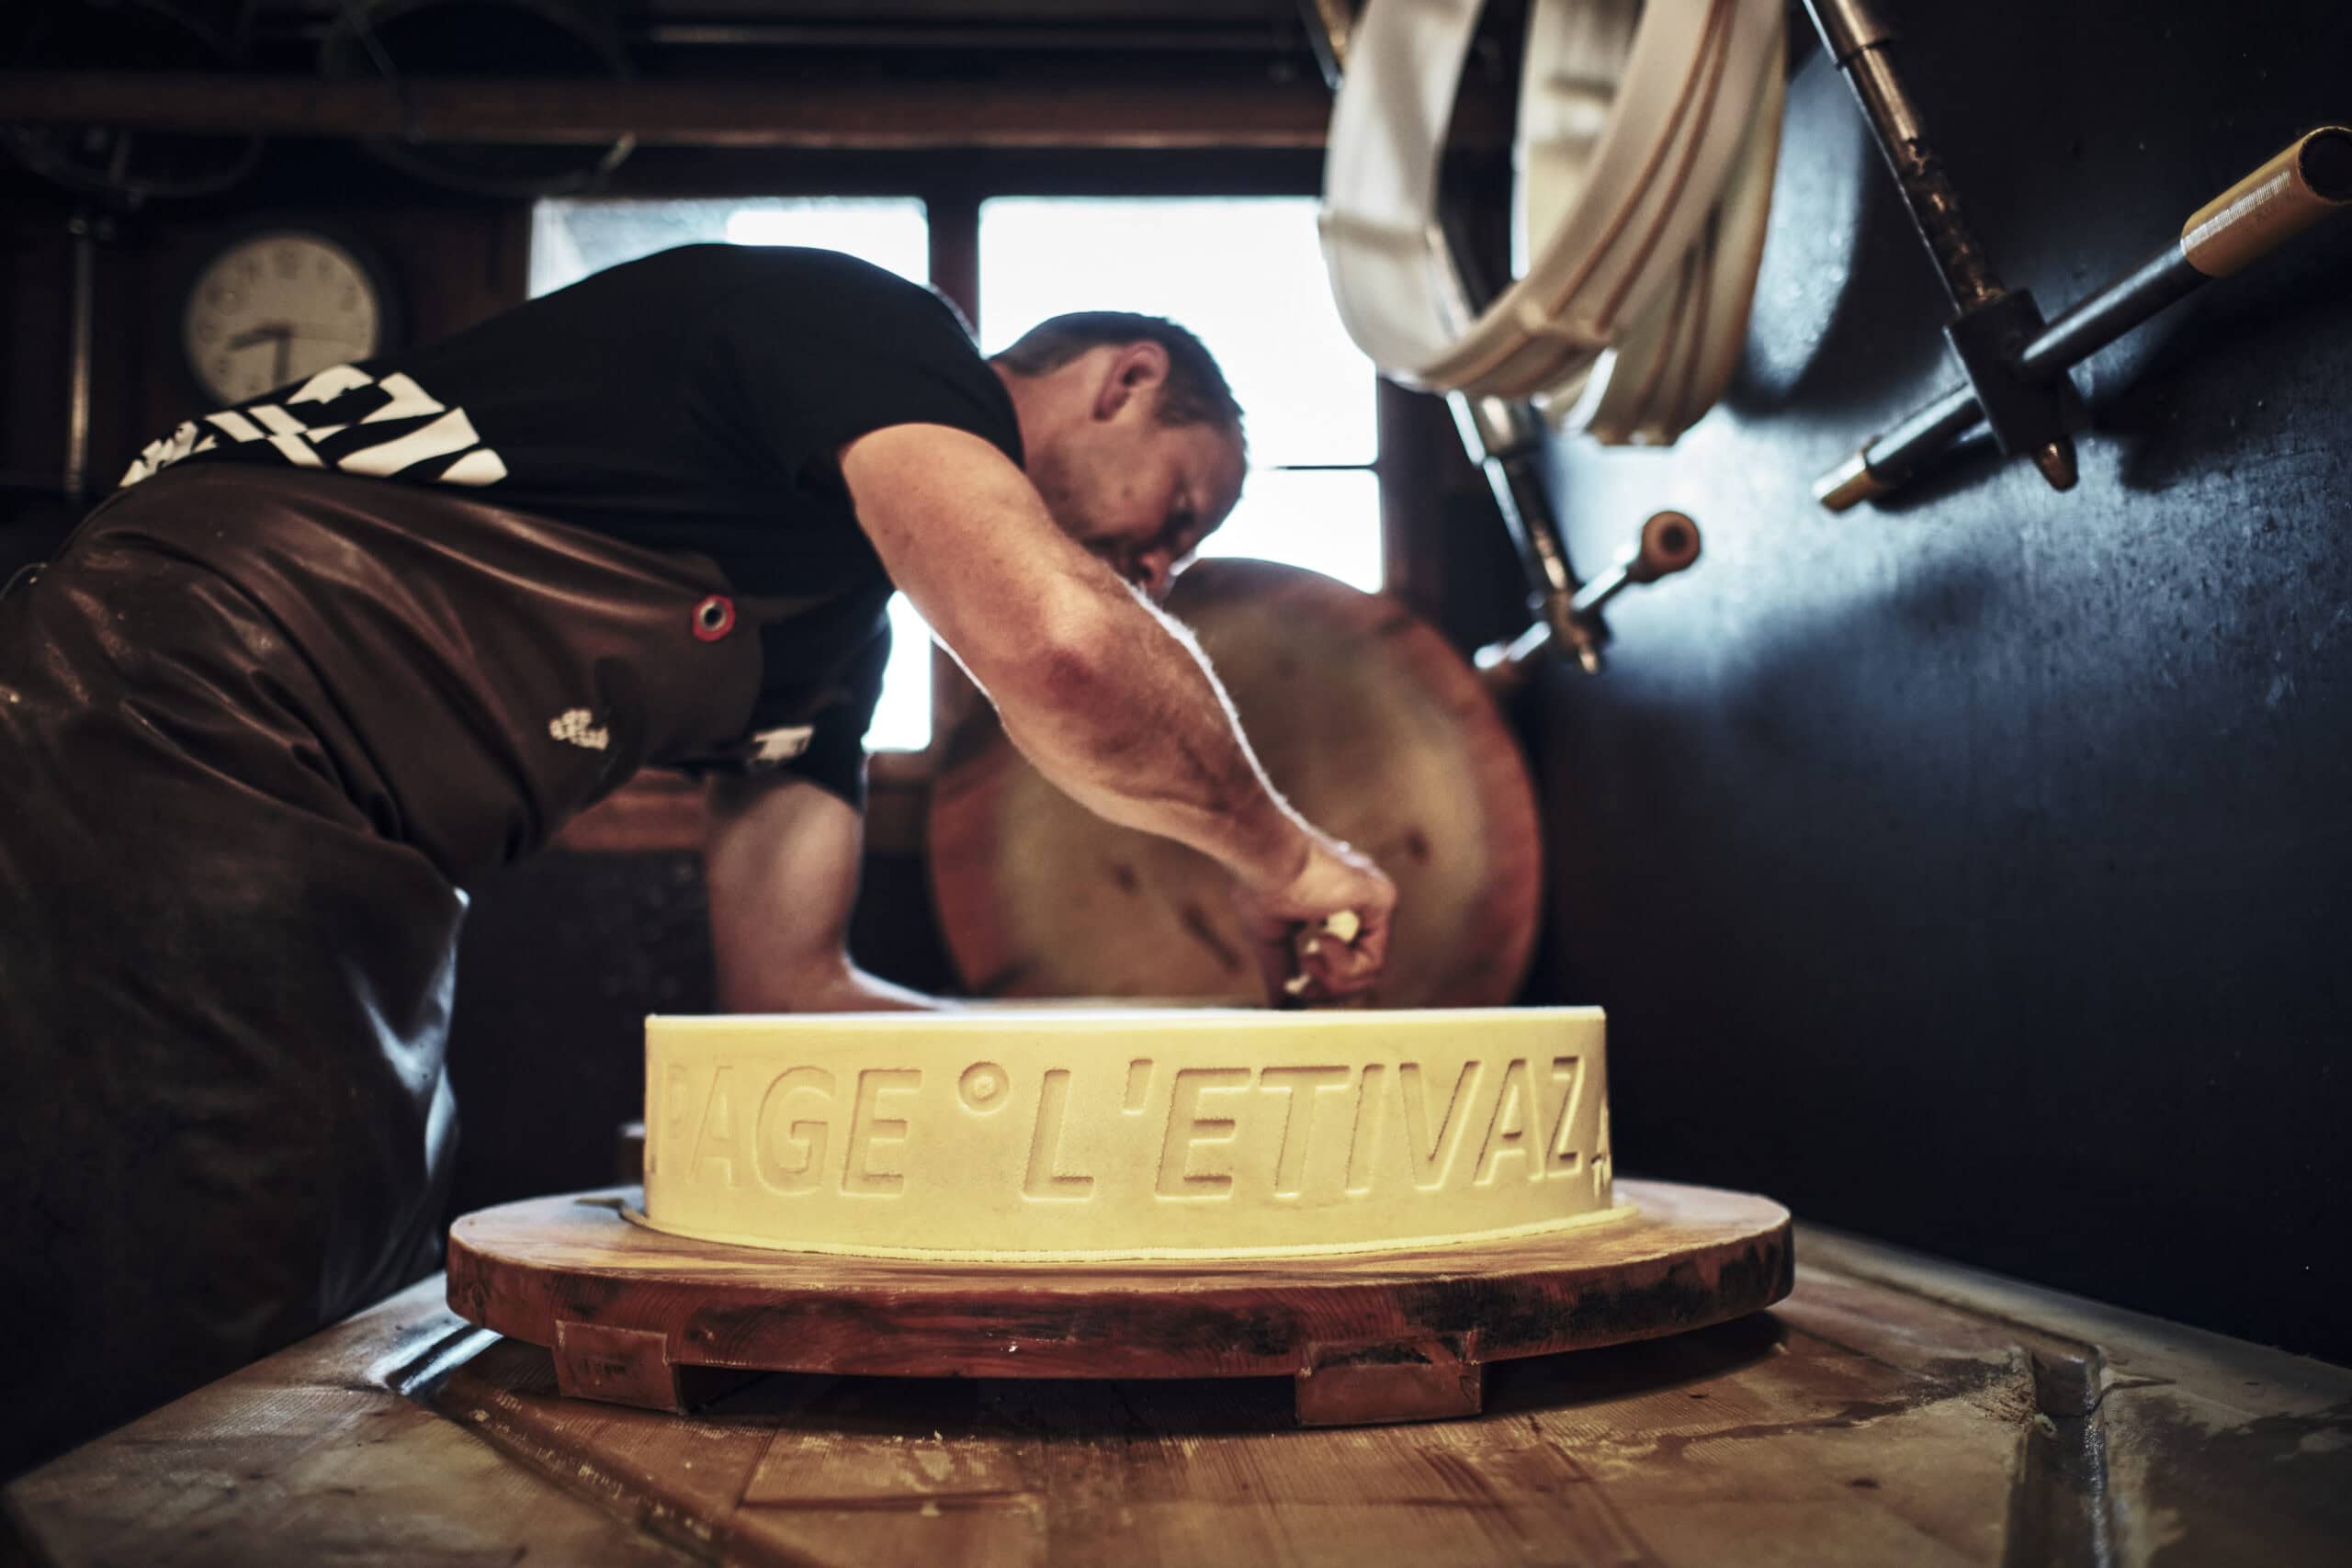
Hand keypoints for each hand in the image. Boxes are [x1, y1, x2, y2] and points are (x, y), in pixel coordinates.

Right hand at [1230, 831, 1396, 1006]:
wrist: (1263, 853)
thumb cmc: (1258, 882)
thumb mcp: (1270, 938)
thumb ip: (1283, 970)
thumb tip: (1281, 1008)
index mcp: (1334, 903)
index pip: (1345, 959)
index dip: (1321, 985)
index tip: (1296, 989)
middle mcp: (1360, 901)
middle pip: (1360, 971)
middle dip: (1327, 989)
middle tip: (1301, 985)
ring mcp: (1375, 899)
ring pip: (1369, 971)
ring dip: (1332, 977)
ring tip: (1308, 955)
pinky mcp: (1383, 898)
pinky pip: (1374, 959)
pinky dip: (1343, 964)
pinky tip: (1320, 940)